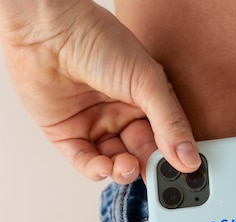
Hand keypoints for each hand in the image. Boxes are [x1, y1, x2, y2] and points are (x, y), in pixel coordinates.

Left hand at [0, 0, 200, 181]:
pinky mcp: (68, 136)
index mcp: (146, 101)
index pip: (166, 139)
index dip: (174, 158)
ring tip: (126, 166)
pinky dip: (96, 170)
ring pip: (116, 164)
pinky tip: (104, 166)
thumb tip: (189, 159)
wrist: (46, 31)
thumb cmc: (98, 40)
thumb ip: (170, 123)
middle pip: (142, 155)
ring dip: (123, 171)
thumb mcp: (147, 82)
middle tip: (154, 176)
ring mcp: (95, 126)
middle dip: (148, 169)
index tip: (181, 173)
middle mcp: (121, 115)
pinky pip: (86, 163)